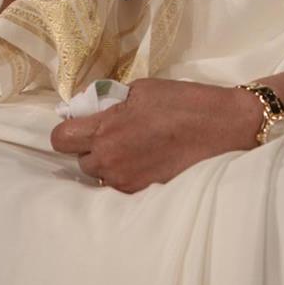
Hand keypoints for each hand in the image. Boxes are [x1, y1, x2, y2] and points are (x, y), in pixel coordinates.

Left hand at [50, 78, 261, 192]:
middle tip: (115, 133)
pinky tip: (148, 161)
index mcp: (106, 130)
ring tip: (134, 148)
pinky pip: (121, 186)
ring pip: (100, 176)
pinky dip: (128, 174)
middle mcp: (110, 161)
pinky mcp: (143, 194)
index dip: (69, 130)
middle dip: (92, 147)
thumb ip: (112, 102)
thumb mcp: (142, 90)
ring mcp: (126, 182)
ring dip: (109, 163)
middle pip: (80, 160)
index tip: (83, 123)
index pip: (60, 139)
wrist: (223, 128)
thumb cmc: (184, 102)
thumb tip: (95, 109)